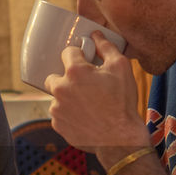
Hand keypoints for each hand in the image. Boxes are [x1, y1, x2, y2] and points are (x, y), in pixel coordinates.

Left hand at [45, 33, 147, 153]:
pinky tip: (85, 117)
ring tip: (87, 104)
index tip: (85, 61)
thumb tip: (96, 35)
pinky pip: (59, 115)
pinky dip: (69, 114)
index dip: (78, 55)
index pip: (67, 53)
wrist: (120, 139)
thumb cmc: (122, 103)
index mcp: (75, 72)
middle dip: (65, 78)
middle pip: (53, 76)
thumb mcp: (121, 68)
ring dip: (67, 98)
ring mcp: (57, 109)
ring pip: (57, 97)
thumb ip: (107, 47)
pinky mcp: (58, 125)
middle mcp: (61, 89)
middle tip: (82, 85)